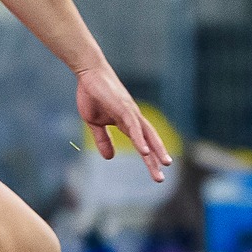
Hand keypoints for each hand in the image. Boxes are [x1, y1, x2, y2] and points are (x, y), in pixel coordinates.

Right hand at [74, 66, 170, 181]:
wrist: (88, 73)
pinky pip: (134, 126)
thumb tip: (109, 157)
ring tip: (163, 165)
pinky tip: (145, 151)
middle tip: (161, 178)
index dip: (149, 159)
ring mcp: (130, 112)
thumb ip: (103, 139)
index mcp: (127, 123)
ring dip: (154, 150)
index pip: (142, 144)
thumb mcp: (95, 123)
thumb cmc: (93, 95)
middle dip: (156, 159)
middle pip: (149, 142)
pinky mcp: (123, 107)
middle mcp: (134, 118)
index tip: (157, 174)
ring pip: (146, 135)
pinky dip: (140, 139)